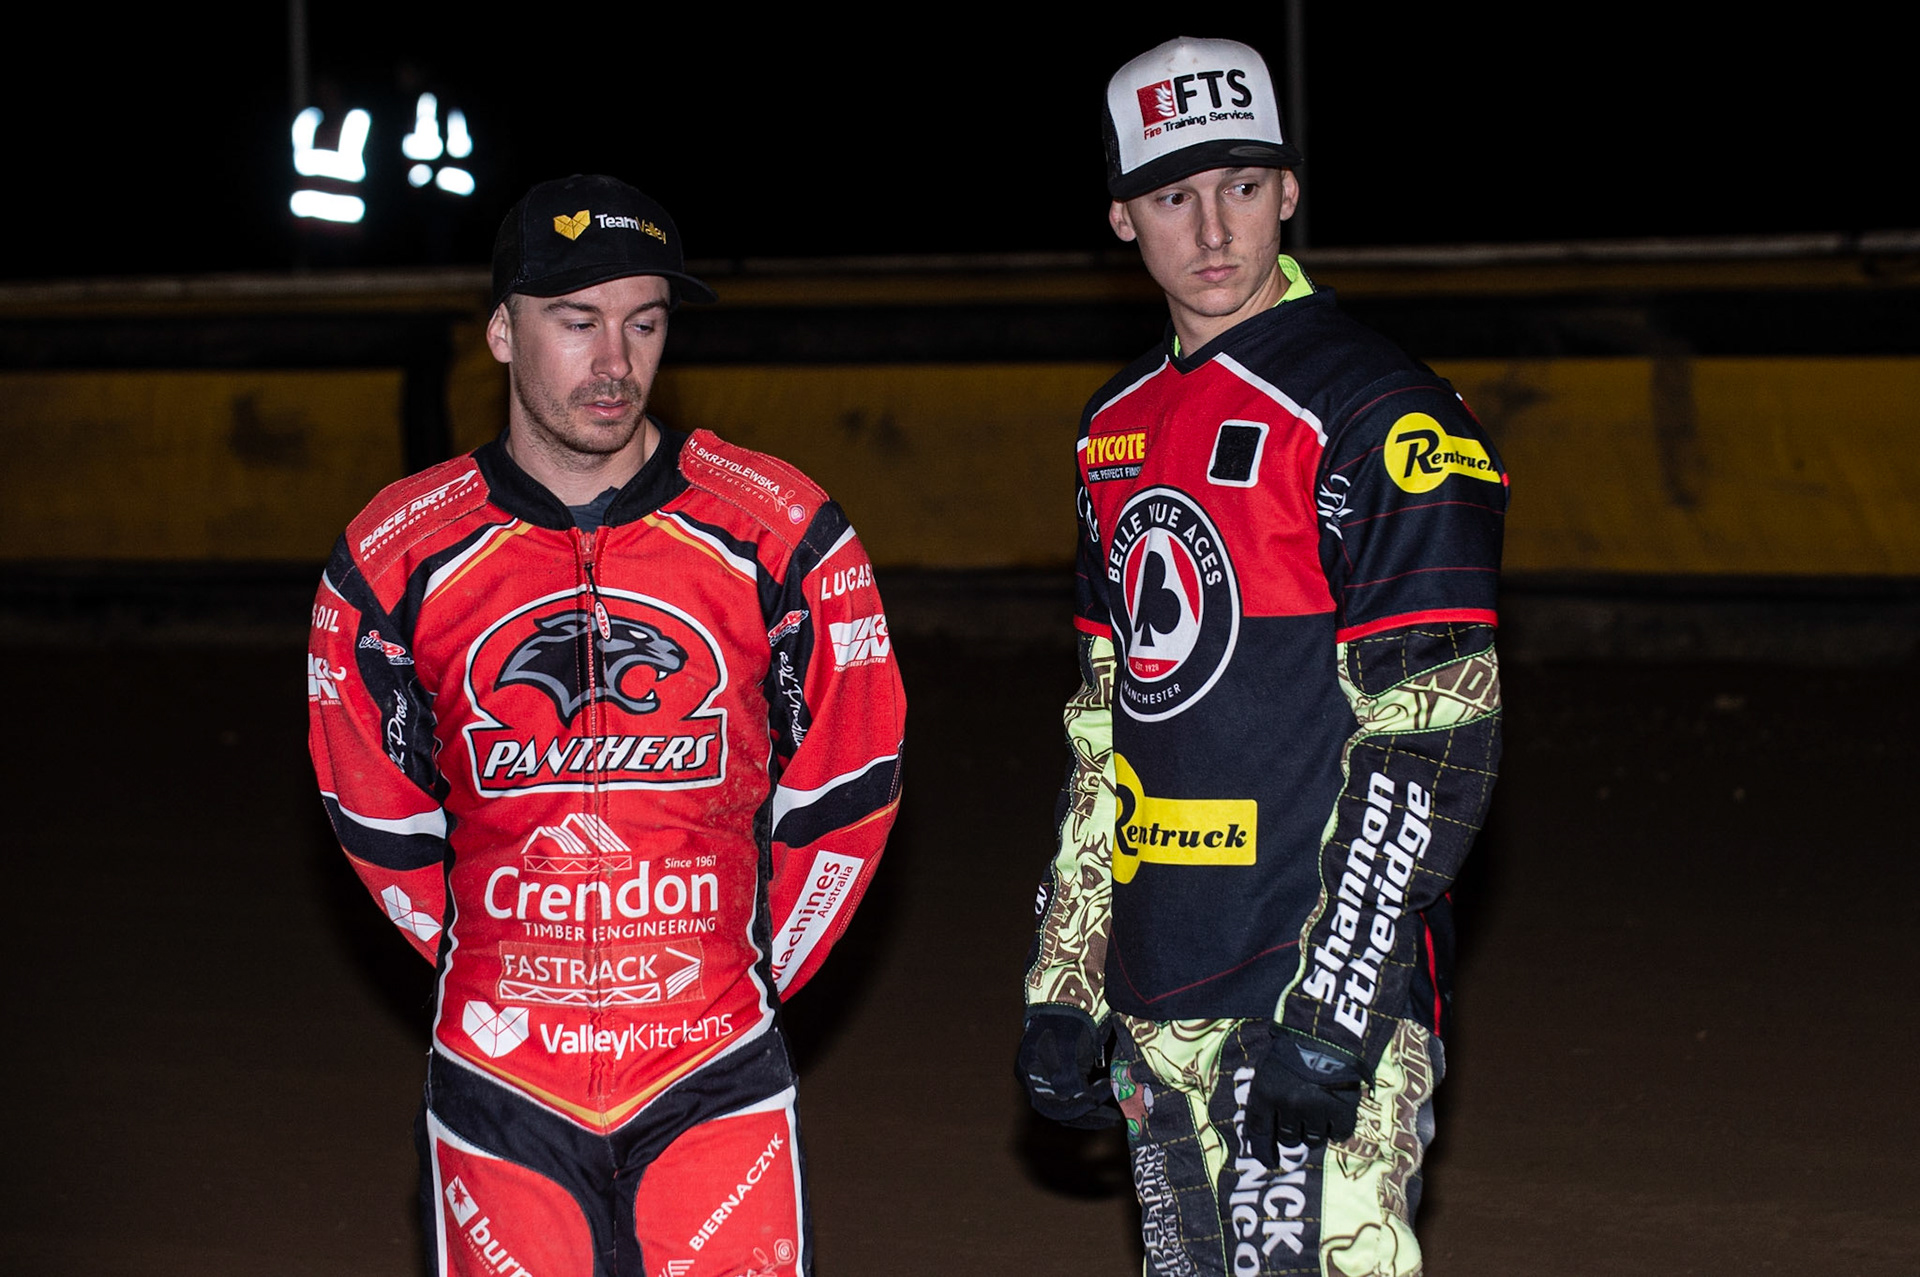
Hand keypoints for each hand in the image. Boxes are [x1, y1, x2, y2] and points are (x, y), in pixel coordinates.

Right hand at [1016, 1007, 1119, 1128]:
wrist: (1067, 999)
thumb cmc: (1064, 1017)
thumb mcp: (1064, 1044)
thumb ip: (1068, 1075)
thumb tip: (1082, 1103)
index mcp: (1029, 1071)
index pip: (1048, 1104)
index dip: (1073, 1108)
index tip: (1097, 1103)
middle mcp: (1034, 1080)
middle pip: (1058, 1110)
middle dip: (1086, 1115)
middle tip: (1112, 1116)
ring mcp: (1048, 1080)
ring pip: (1068, 1107)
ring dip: (1091, 1112)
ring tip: (1114, 1114)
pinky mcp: (1062, 1077)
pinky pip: (1075, 1098)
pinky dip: (1091, 1101)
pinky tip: (1106, 1096)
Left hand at [1242, 1027, 1361, 1165]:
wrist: (1329, 1030)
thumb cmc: (1293, 1046)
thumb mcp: (1268, 1065)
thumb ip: (1264, 1093)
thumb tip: (1264, 1126)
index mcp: (1266, 1092)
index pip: (1259, 1133)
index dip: (1263, 1152)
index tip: (1270, 1162)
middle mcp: (1289, 1105)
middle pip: (1288, 1139)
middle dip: (1291, 1135)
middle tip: (1298, 1124)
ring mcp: (1316, 1108)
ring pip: (1312, 1140)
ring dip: (1313, 1132)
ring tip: (1317, 1115)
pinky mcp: (1342, 1109)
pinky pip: (1338, 1134)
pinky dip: (1336, 1130)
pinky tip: (1335, 1117)